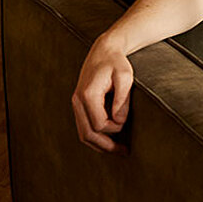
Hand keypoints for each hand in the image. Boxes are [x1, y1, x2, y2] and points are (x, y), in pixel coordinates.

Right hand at [72, 37, 133, 152]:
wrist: (104, 50)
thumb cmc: (117, 62)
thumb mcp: (125, 77)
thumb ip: (122, 99)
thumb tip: (119, 121)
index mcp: (87, 94)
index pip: (99, 124)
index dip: (115, 129)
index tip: (126, 123)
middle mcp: (77, 100)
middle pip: (87, 134)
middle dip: (106, 145)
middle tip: (125, 152)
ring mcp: (76, 103)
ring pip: (83, 133)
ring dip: (99, 144)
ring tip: (118, 150)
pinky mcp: (79, 104)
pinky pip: (84, 126)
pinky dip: (95, 136)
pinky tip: (110, 139)